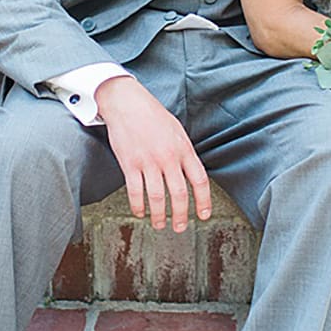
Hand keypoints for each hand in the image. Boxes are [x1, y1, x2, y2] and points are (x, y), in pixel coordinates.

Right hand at [95, 74, 210, 232]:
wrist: (127, 103)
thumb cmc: (152, 115)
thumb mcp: (177, 130)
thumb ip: (184, 152)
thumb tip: (190, 172)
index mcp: (183, 149)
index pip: (200, 180)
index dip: (204, 201)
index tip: (204, 215)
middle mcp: (168, 157)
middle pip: (180, 194)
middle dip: (181, 215)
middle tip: (180, 227)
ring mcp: (148, 161)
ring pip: (158, 197)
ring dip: (159, 216)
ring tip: (159, 225)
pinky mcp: (130, 164)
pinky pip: (135, 192)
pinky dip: (138, 206)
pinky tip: (140, 212)